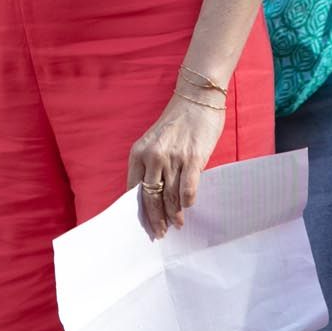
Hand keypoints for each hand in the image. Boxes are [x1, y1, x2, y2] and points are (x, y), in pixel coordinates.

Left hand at [126, 90, 225, 239]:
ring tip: (177, 225)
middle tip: (160, 233)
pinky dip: (188, 202)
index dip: (139, 211)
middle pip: (151, 198)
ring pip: (169, 197)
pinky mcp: (193, 158)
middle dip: (156, 220)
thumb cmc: (178, 122)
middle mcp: (153, 156)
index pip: (133, 190)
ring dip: (174, 215)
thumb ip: (151, 165)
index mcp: (138, 153)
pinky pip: (188, 189)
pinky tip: (189, 207)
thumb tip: (154, 196)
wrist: (198, 97)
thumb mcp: (155, 141)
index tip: (144, 225)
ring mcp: (173, 158)